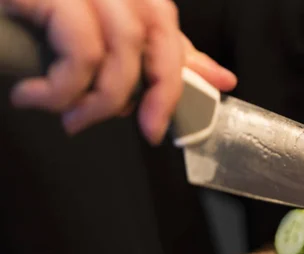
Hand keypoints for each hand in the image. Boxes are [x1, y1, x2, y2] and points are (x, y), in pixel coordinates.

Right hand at [1, 0, 236, 144]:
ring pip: (121, 46)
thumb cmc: (34, 22)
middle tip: (143, 130)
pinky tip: (32, 97)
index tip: (168, 119)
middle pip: (155, 33)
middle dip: (156, 92)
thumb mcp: (102, 40)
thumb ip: (159, 55)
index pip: (167, 29)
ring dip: (101, 99)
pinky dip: (62, 89)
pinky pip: (80, 50)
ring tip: (72, 119)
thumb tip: (220, 78)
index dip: (180, 75)